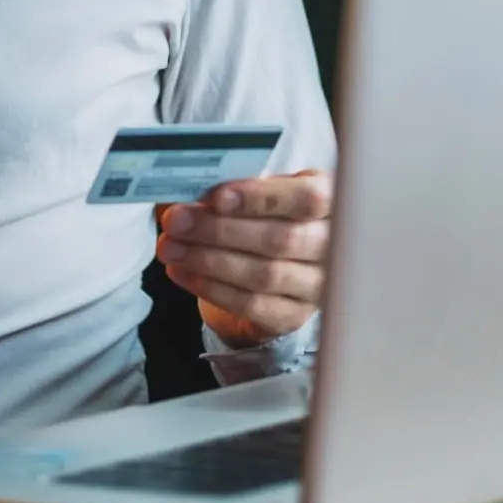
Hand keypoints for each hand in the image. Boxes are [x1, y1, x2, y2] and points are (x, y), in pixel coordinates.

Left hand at [156, 169, 329, 348]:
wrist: (286, 259)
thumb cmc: (271, 213)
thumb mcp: (265, 189)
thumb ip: (239, 187)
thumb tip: (190, 189)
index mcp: (330, 199)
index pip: (305, 199)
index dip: (262, 198)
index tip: (218, 197)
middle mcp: (332, 245)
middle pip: (279, 240)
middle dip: (220, 230)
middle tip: (176, 221)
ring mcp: (317, 285)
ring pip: (263, 275)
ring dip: (208, 261)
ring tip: (170, 246)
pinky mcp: (293, 315)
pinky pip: (251, 305)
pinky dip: (210, 288)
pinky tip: (182, 271)